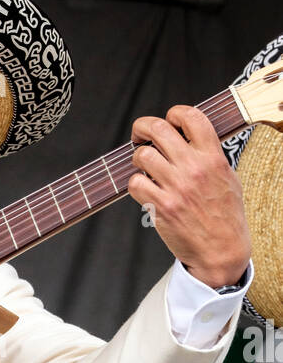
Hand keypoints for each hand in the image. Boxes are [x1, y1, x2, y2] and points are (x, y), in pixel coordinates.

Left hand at [127, 106, 250, 287]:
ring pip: (142, 155)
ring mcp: (176, 187)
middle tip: (138, 135)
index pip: (191, 117)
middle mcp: (194, 168)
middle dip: (142, 128)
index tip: (168, 121)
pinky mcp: (161, 206)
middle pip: (158, 129)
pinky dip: (135, 184)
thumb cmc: (225, 215)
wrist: (222, 250)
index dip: (174, 113)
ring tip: (143, 167)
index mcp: (212, 157)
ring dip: (138, 159)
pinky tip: (144, 189)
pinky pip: (135, 184)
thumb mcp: (227, 177)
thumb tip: (189, 137)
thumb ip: (210, 155)